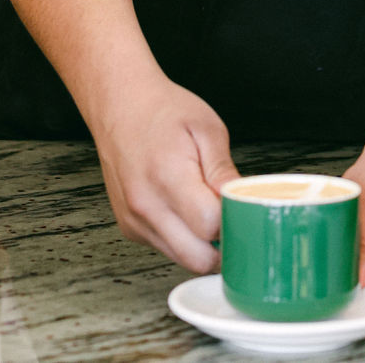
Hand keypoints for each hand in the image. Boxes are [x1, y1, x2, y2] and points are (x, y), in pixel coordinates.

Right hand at [89, 73, 238, 271]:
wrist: (121, 105)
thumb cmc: (163, 111)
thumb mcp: (207, 128)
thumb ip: (224, 171)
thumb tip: (243, 202)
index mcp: (168, 178)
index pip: (211, 226)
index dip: (232, 218)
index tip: (239, 205)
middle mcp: (147, 207)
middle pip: (198, 259)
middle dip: (221, 244)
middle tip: (230, 215)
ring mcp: (134, 221)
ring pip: (182, 259)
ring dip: (201, 243)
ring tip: (206, 206)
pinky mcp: (129, 227)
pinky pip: (165, 247)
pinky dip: (182, 236)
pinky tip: (184, 206)